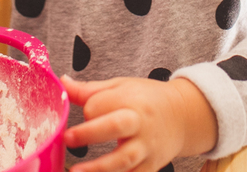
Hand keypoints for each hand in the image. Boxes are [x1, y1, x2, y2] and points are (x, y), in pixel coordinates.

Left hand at [61, 75, 216, 171]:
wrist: (183, 116)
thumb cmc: (146, 99)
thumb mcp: (121, 86)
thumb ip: (90, 90)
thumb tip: (62, 83)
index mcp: (131, 100)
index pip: (103, 103)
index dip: (89, 109)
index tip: (83, 112)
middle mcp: (140, 124)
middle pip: (115, 127)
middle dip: (90, 133)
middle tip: (67, 139)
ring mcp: (146, 148)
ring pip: (123, 160)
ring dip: (99, 168)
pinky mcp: (150, 167)